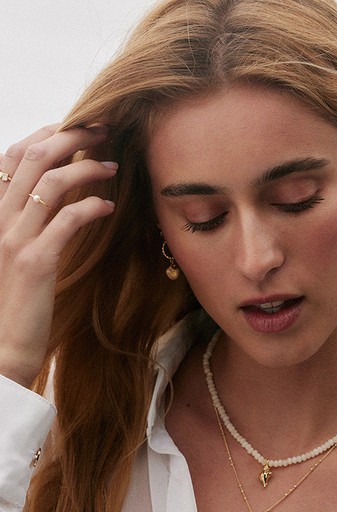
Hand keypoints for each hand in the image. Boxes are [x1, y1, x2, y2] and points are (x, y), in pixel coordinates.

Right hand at [0, 125, 116, 387]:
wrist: (2, 346)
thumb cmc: (14, 301)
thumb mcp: (16, 252)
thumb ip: (30, 223)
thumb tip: (57, 197)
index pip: (11, 156)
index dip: (44, 134)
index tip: (76, 126)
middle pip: (33, 158)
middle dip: (71, 136)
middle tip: (103, 130)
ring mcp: (14, 239)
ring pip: (51, 182)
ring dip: (86, 167)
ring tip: (112, 166)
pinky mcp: (35, 263)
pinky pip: (67, 221)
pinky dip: (91, 207)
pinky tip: (108, 208)